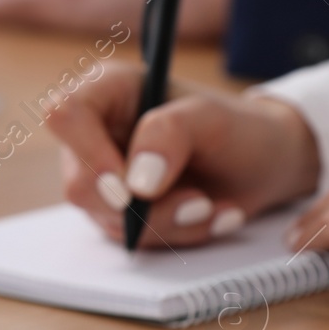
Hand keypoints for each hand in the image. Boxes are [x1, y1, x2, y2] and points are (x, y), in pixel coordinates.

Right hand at [47, 65, 320, 248]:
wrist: (263, 164)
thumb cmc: (237, 128)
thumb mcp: (211, 119)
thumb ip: (169, 135)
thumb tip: (135, 183)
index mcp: (108, 90)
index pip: (65, 116)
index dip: (89, 156)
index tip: (130, 191)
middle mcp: (95, 132)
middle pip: (80, 183)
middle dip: (143, 207)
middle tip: (198, 202)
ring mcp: (103, 175)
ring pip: (107, 218)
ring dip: (168, 222)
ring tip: (211, 204)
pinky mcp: (119, 211)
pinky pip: (132, 239)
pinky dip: (175, 234)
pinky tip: (207, 214)